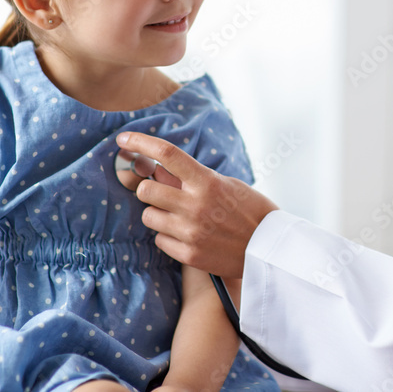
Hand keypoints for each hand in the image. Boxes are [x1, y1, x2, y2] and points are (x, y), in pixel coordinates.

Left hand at [116, 132, 278, 277]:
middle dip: (148, 189)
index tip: (124, 138)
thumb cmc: (249, 210)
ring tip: (179, 216)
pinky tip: (188, 235)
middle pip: (146, 189)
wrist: (268, 249)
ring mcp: (190, 231)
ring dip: (157, 214)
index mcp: (207, 181)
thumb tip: (159, 170)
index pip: (167, 154)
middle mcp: (195, 205)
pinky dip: (168, 236)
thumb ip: (192, 178)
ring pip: (148, 216)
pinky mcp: (188, 254)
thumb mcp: (225, 184)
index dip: (140, 142)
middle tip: (162, 193)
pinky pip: (159, 240)